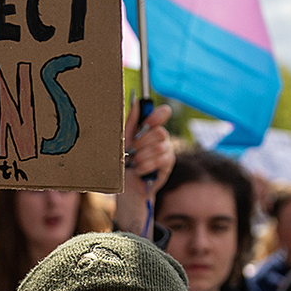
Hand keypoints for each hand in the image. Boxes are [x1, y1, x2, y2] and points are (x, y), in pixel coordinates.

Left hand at [117, 102, 174, 235]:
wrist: (126, 189)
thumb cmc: (123, 163)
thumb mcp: (123, 141)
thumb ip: (130, 123)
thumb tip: (134, 101)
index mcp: (149, 128)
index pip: (162, 114)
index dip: (157, 115)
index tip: (148, 122)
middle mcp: (161, 138)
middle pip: (160, 132)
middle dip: (142, 143)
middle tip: (131, 152)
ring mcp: (166, 151)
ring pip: (160, 147)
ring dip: (142, 156)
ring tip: (133, 164)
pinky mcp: (168, 165)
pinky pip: (161, 160)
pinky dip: (146, 166)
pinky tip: (139, 171)